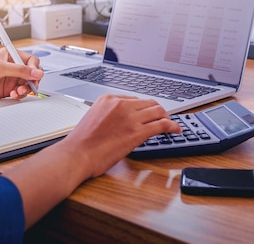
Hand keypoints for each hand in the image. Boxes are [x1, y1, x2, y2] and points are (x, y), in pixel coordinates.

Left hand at [0, 48, 42, 101]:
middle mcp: (12, 66)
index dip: (35, 68)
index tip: (35, 75)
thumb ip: (20, 70)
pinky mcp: (6, 90)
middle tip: (29, 86)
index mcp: (10, 55)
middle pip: (31, 73)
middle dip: (32, 80)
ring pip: (27, 84)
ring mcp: (9, 79)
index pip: (31, 60)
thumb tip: (36, 72)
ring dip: (26, 89)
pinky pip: (20, 92)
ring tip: (18, 91)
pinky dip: (19, 95)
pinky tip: (13, 95)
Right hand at [2, 94, 180, 227]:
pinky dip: (172, 126)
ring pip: (158, 111)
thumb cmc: (81, 143)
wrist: (77, 154)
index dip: (144, 108)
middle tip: (163, 118)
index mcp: (108, 99)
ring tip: (170, 124)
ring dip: (167, 117)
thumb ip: (109, 116)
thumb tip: (122, 123)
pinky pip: (162, 125)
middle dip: (158, 110)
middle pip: (149, 102)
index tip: (148, 114)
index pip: (134, 99)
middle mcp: (120, 104)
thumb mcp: (94, 119)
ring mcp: (130, 117)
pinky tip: (176, 130)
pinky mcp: (138, 132)